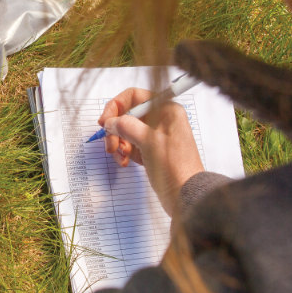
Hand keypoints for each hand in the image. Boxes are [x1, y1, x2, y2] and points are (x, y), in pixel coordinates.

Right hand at [98, 87, 204, 213]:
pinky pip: (129, 145)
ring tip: (121, 156)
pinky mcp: (150, 150)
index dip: (116, 106)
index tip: (105, 121)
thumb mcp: (150, 142)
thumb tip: (110, 121)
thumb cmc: (175, 167)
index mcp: (166, 110)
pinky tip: (125, 162)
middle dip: (115, 129)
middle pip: (127, 114)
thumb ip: (127, 126)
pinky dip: (123, 152)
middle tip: (111, 145)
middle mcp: (160, 119)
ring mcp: (154, 135)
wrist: (186, 195)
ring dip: (118, 143)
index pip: (134, 96)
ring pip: (125, 130)